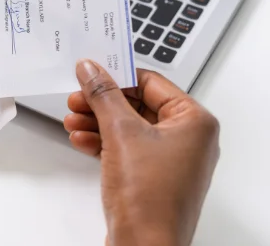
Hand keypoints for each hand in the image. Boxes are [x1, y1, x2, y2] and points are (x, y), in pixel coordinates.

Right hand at [64, 61, 219, 245]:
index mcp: (195, 122)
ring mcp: (173, 161)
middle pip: (139, 105)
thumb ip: (104, 95)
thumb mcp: (121, 133)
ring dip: (99, 122)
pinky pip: (128, 149)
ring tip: (73, 120)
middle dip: (103, 103)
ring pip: (130, 128)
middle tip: (77, 98)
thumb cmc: (151, 200)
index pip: (151, 82)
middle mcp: (189, 140)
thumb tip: (93, 70)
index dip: (117, 76)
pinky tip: (82, 141)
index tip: (91, 72)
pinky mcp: (155, 178)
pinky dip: (104, 143)